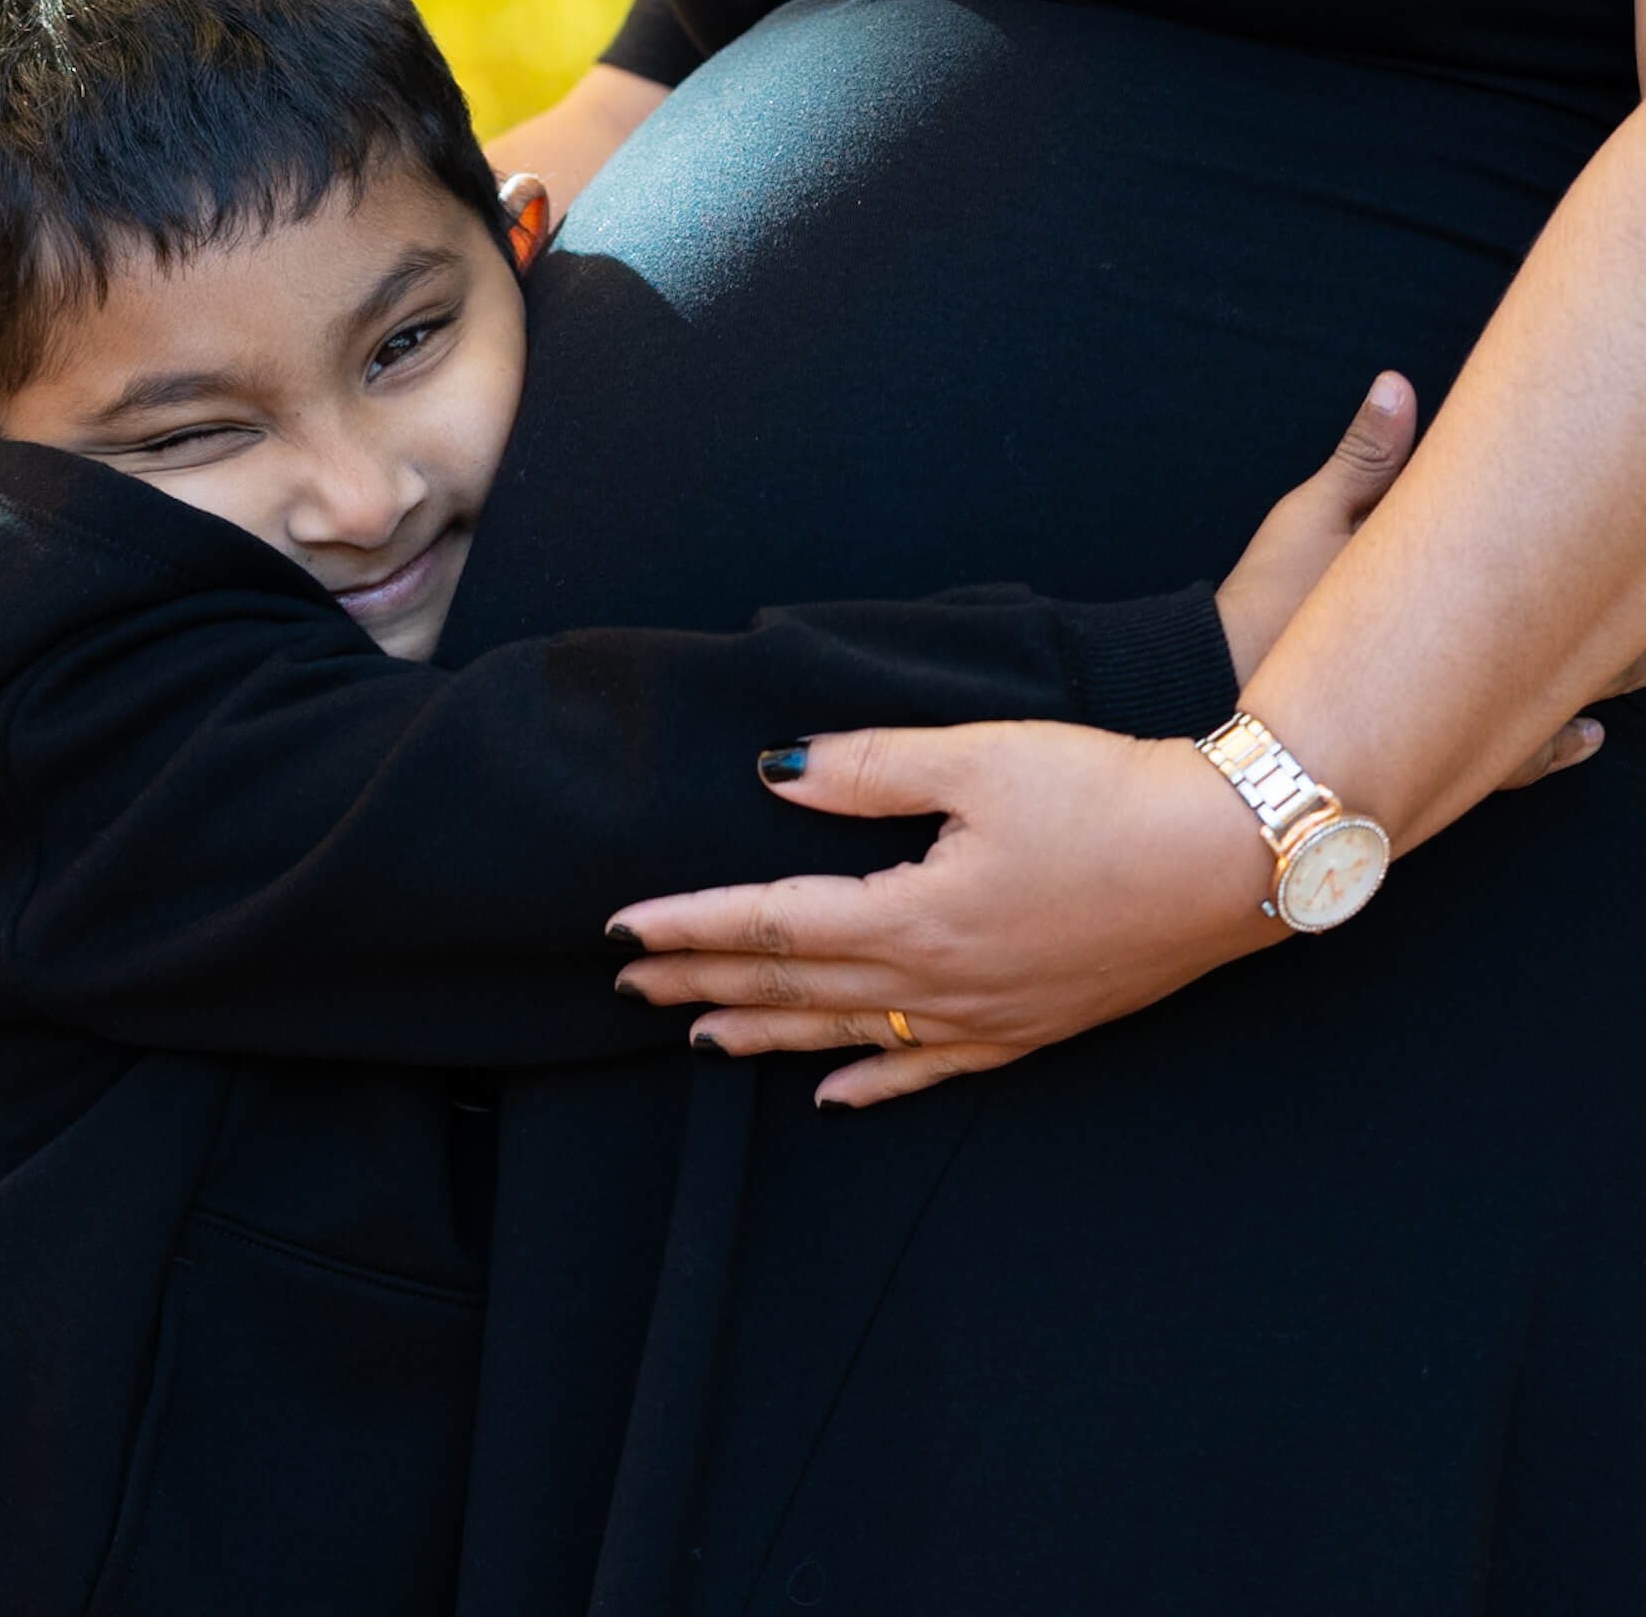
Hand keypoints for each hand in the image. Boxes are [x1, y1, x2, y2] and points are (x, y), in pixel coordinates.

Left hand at [612, 722, 1276, 1107]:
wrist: (1236, 858)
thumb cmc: (1110, 793)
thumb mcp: (980, 759)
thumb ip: (868, 769)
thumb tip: (774, 770)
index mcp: (914, 913)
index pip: (771, 923)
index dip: (690, 925)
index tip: (622, 931)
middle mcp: (939, 980)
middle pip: (794, 984)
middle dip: (703, 982)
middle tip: (629, 989)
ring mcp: (987, 1015)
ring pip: (848, 1033)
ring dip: (767, 1034)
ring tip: (699, 1039)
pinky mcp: (1032, 1028)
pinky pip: (930, 1069)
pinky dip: (872, 1082)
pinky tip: (833, 1098)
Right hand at [1211, 370, 1603, 788]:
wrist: (1216, 694)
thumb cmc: (1265, 604)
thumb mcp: (1308, 519)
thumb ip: (1362, 457)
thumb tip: (1396, 383)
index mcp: (1444, 580)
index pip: (1530, 546)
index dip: (1577, 524)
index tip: (1621, 500)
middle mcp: (1464, 651)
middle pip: (1559, 625)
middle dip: (1608, 606)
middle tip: (1643, 584)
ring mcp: (1453, 710)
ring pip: (1554, 697)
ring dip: (1599, 679)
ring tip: (1633, 667)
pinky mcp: (1431, 753)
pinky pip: (1515, 759)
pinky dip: (1551, 747)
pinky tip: (1582, 739)